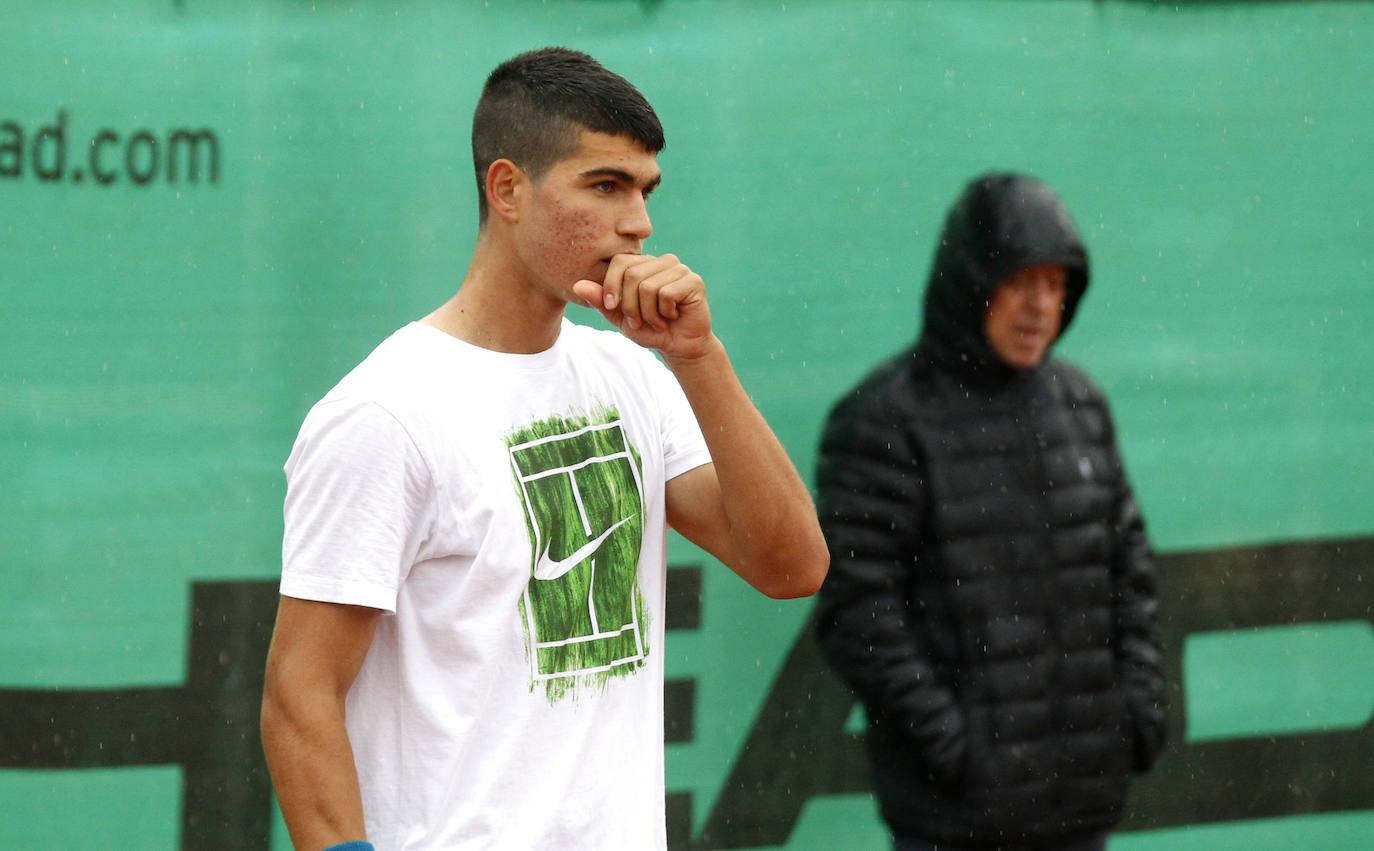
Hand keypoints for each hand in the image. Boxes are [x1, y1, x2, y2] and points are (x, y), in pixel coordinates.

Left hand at [572, 253, 713, 361]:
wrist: (678, 347)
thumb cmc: (649, 329)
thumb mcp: (618, 316)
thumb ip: (600, 300)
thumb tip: (577, 285)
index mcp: (643, 264)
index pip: (620, 262)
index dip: (611, 286)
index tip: (611, 307)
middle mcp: (662, 261)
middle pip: (632, 275)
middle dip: (630, 306)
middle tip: (639, 321)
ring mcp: (680, 269)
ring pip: (648, 286)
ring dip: (648, 313)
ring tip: (657, 321)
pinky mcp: (694, 281)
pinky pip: (666, 294)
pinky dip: (664, 313)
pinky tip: (672, 316)